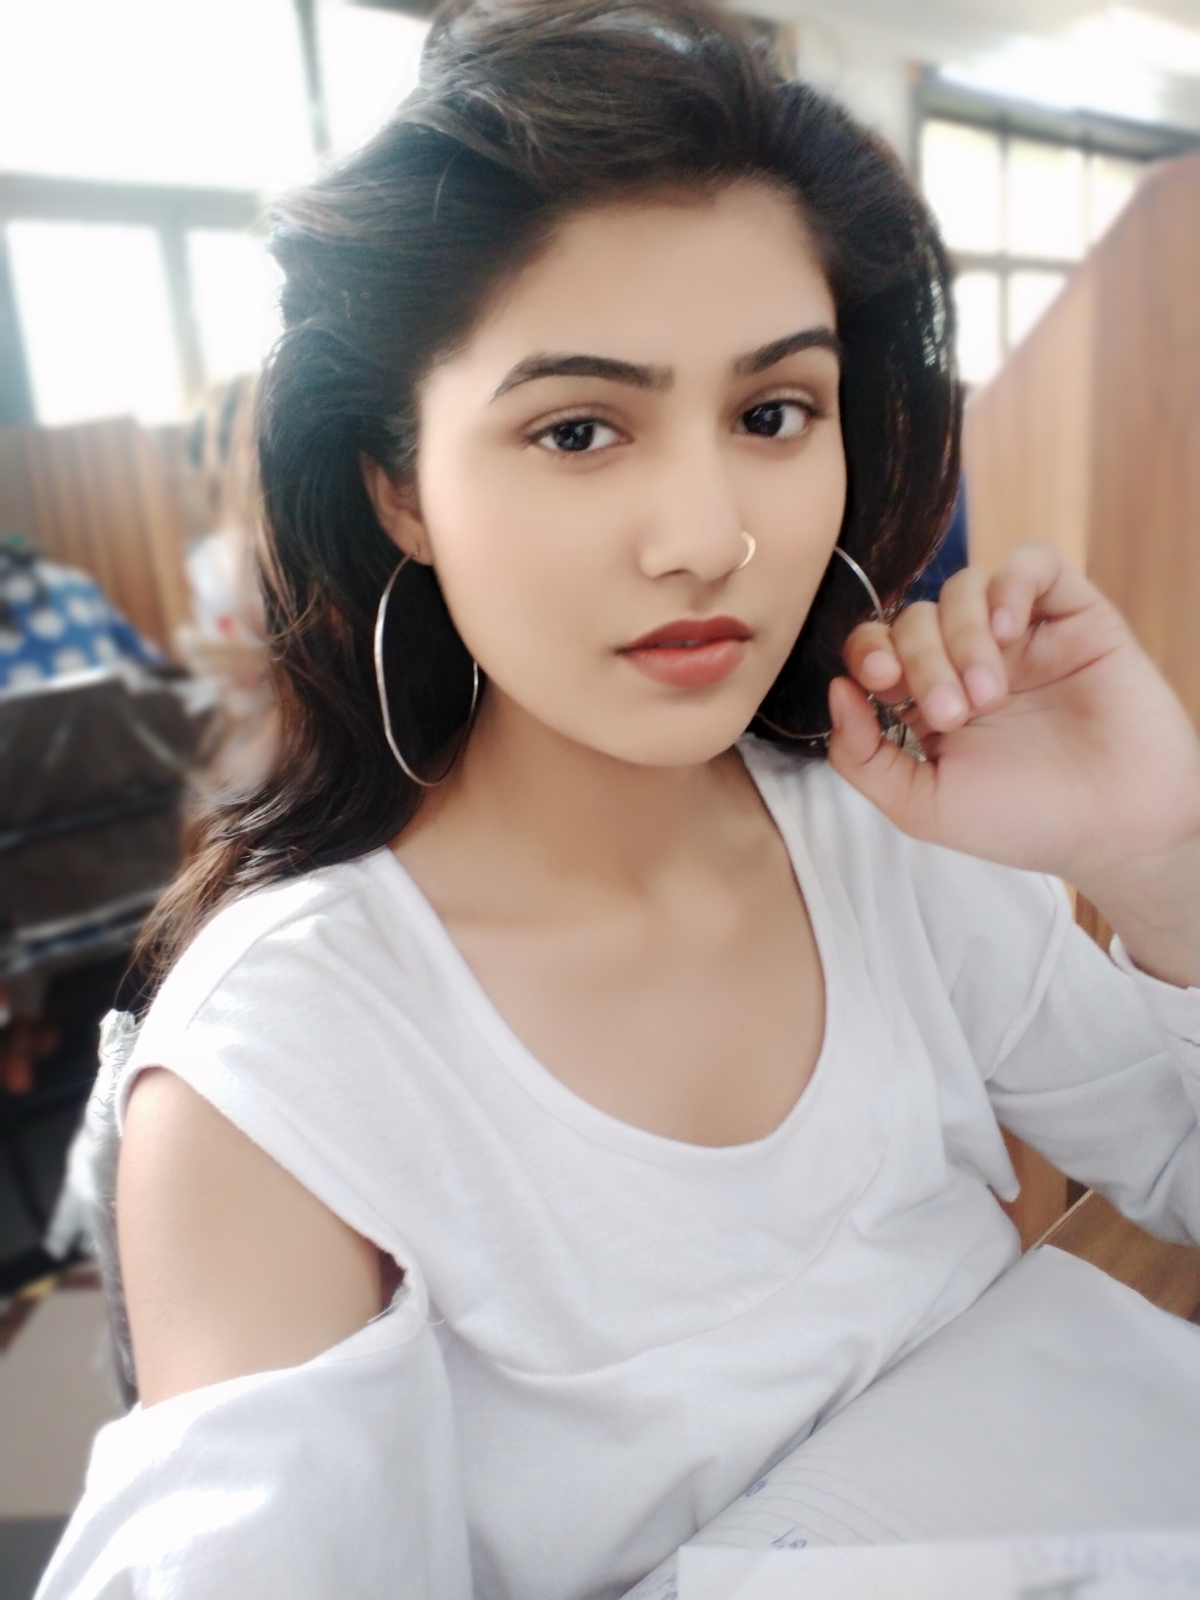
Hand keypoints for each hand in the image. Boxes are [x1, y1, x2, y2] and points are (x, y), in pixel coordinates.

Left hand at [827, 543, 1198, 985]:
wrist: (1115, 828)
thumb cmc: (1022, 822)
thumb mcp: (919, 805)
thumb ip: (861, 756)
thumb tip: (835, 691)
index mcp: (927, 700)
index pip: (876, 646)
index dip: (868, 652)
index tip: (880, 683)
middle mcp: (969, 660)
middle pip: (913, 616)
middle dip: (921, 661)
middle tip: (953, 715)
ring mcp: (1022, 635)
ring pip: (963, 586)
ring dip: (961, 635)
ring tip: (989, 695)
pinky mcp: (1073, 614)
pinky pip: (1031, 562)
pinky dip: (1009, 585)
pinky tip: (1008, 630)